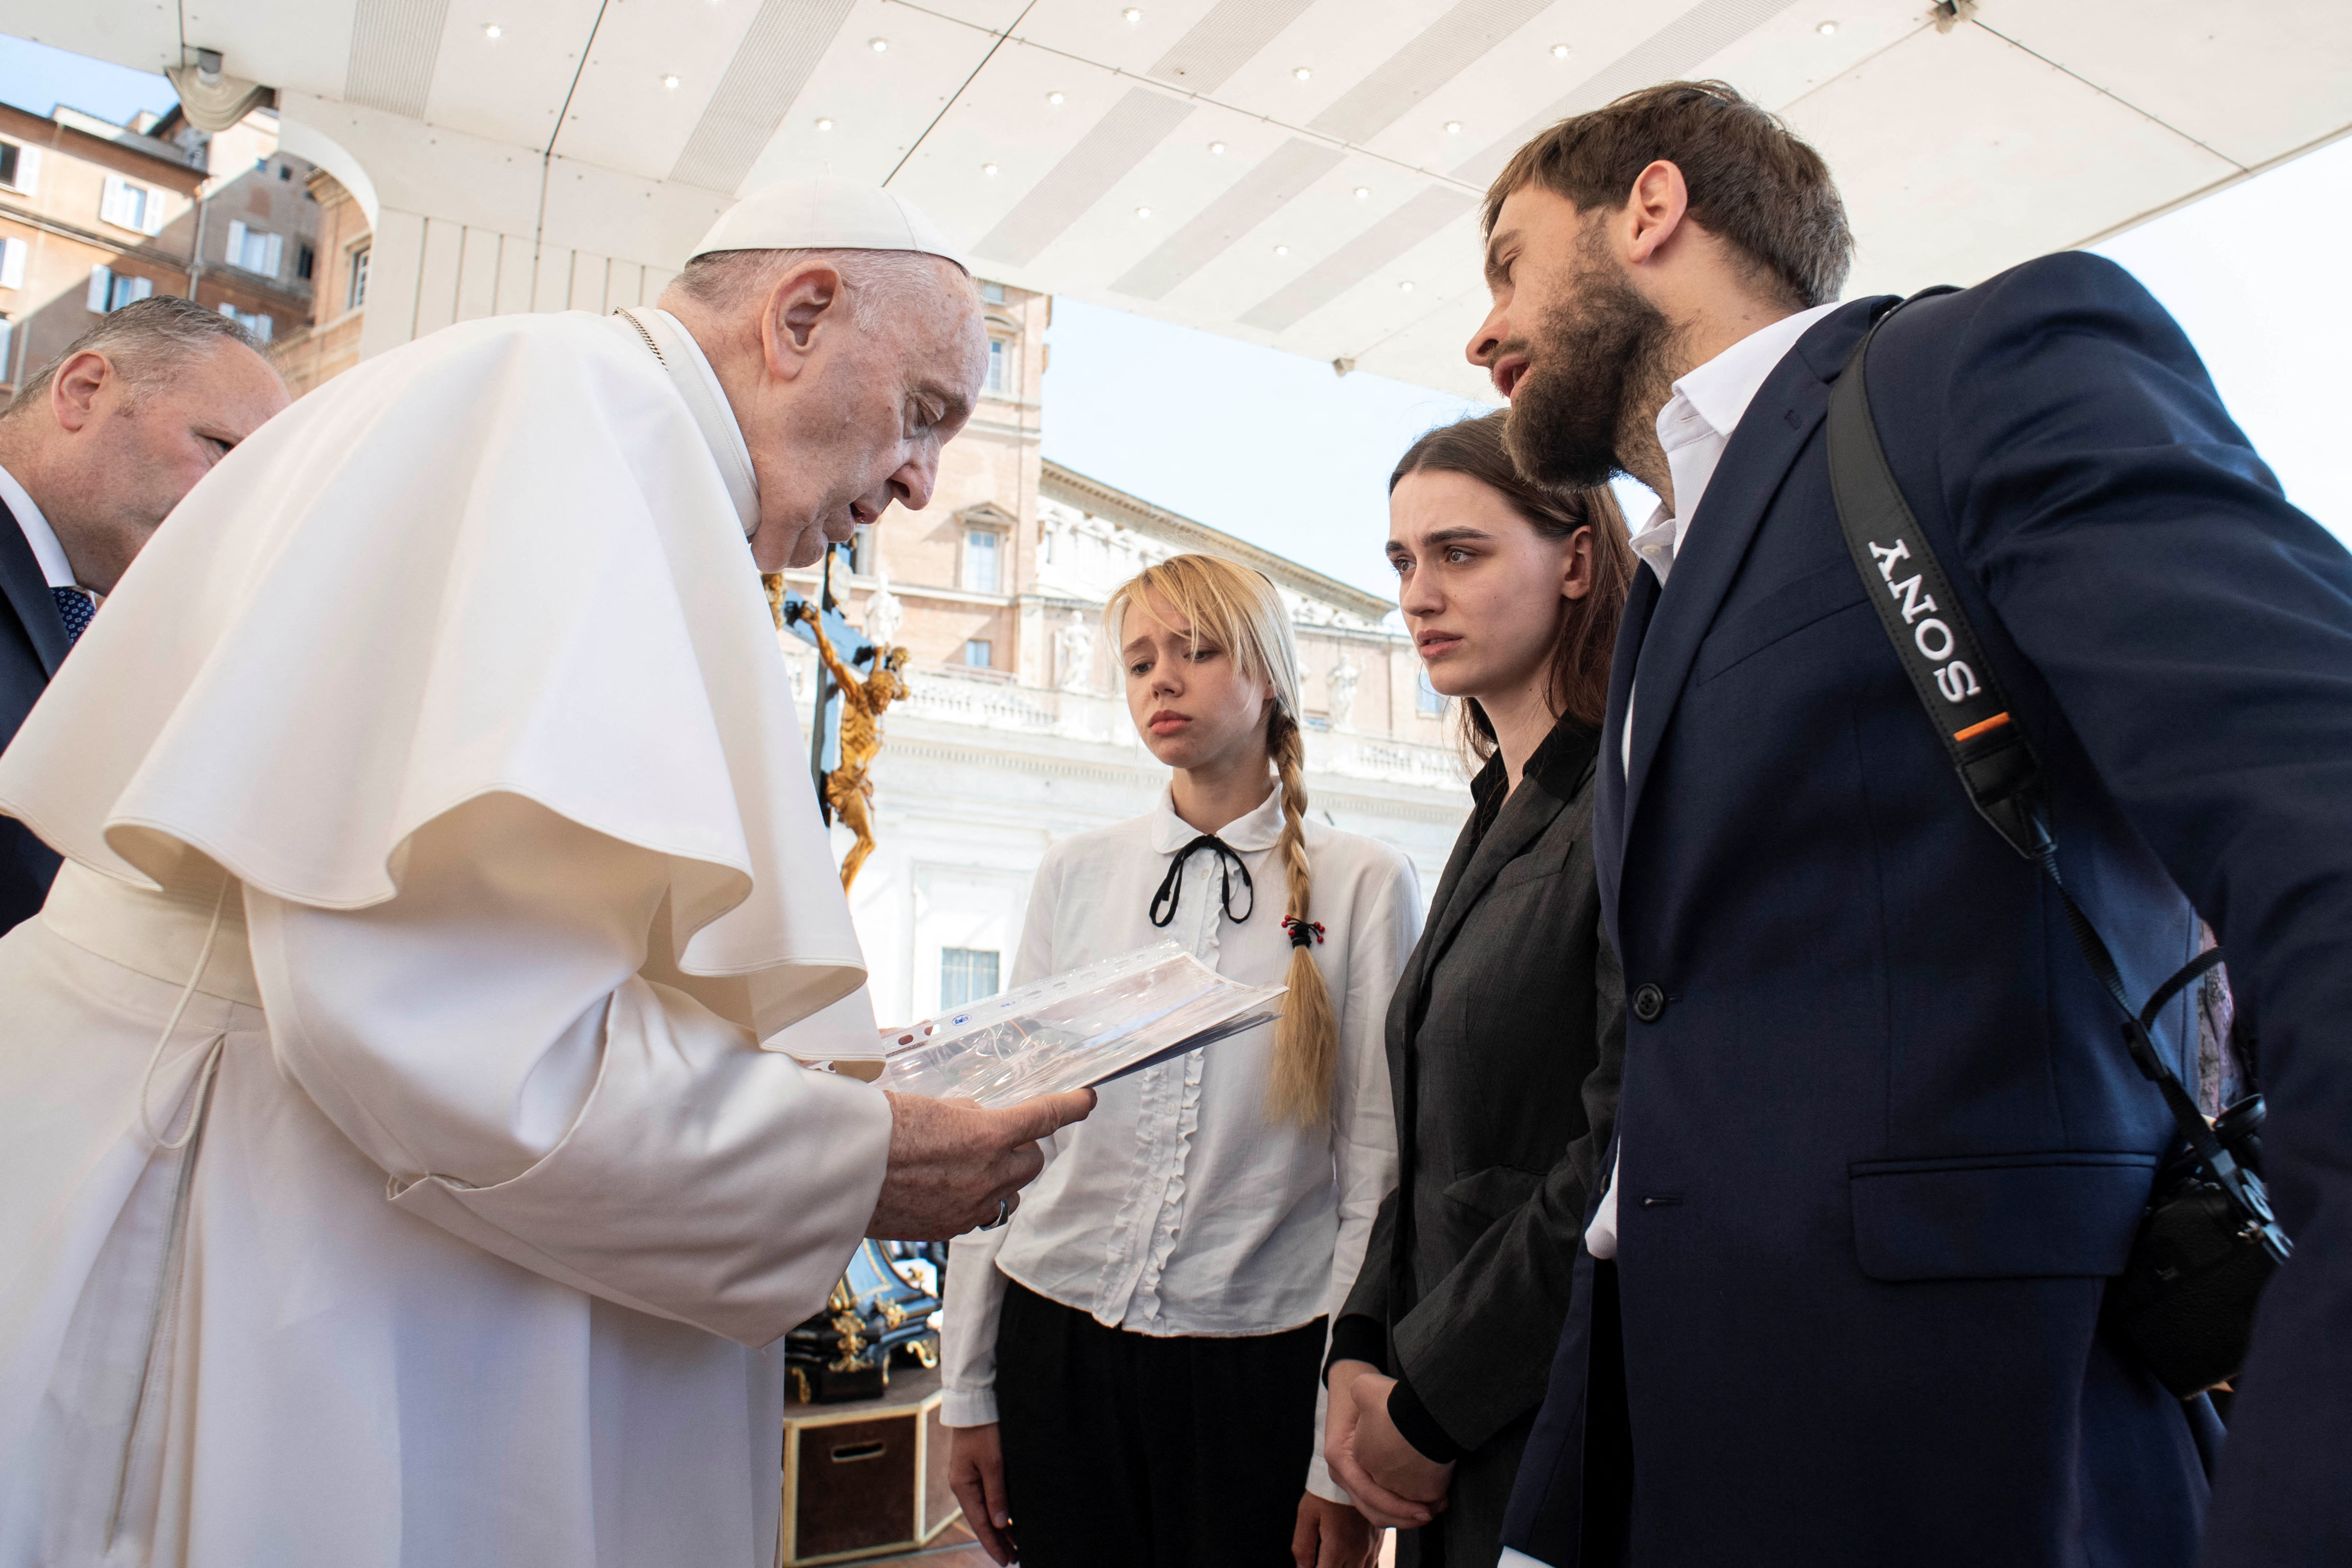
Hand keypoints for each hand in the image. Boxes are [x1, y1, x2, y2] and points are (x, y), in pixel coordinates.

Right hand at [865, 1089, 1094, 1238]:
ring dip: (1000, 1177)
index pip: (1044, 1117)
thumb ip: (962, 1114)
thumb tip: (976, 1119)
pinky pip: (978, 1213)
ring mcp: (968, 1207)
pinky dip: (972, 1199)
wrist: (836, 1171)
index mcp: (985, 1136)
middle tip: (994, 1136)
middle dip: (1020, 1147)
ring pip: (1008, 1193)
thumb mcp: (927, 1105)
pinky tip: (944, 1187)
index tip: (1085, 1100)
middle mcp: (985, 1175)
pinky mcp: (948, 1229)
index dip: (1070, 1107)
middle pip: (1031, 1162)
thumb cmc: (874, 1128)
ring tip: (966, 1164)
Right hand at [947, 1424, 1016, 1564]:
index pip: (980, 1523)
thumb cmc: (984, 1429)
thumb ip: (997, 1494)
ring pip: (987, 1510)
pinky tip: (1010, 1520)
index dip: (993, 1543)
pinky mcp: (978, 1470)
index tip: (1006, 1561)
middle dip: (999, 1540)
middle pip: (983, 1520)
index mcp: (963, 1486)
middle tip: (1015, 1559)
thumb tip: (1000, 1524)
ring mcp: (970, 1478)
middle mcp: (964, 1485)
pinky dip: (1000, 1511)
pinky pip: (988, 1497)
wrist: (976, 1403)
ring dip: (1001, 1527)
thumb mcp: (993, 1463)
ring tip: (1016, 1546)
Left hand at [1292, 1490, 1380, 1567]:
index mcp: (1337, 1546)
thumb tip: (1301, 1567)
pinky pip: (1372, 1566)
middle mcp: (1356, 1551)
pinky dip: (1360, 1567)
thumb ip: (1302, 1544)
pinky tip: (1349, 1562)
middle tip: (1321, 1559)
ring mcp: (1370, 1548)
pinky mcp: (1378, 1542)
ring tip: (1333, 1560)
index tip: (1311, 1565)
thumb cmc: (1327, 1491)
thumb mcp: (1307, 1514)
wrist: (1354, 1470)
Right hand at [1323, 1363, 1445, 1530]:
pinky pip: (1379, 1504)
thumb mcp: (1365, 1392)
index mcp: (1340, 1456)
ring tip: (1433, 1509)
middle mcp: (1342, 1473)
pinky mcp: (1362, 1478)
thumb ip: (1375, 1404)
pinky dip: (1400, 1508)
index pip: (1369, 1494)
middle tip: (1434, 1512)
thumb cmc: (1360, 1390)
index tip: (1425, 1510)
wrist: (1346, 1386)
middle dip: (1404, 1518)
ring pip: (1376, 1512)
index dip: (1398, 1507)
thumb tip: (1406, 1425)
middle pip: (1372, 1511)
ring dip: (1404, 1517)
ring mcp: (1350, 1478)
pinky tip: (1424, 1501)